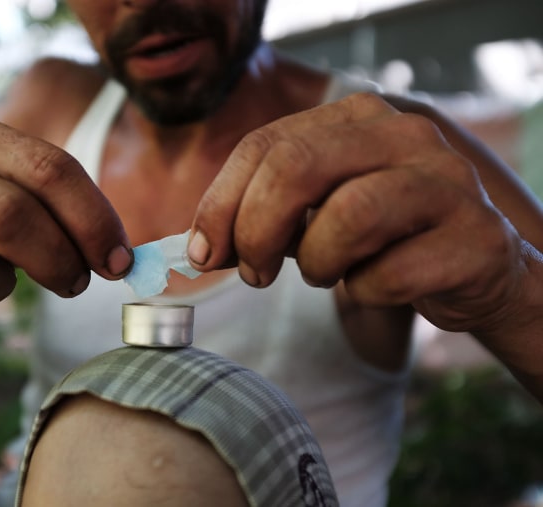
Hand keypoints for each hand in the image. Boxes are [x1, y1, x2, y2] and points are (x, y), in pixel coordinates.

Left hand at [188, 92, 528, 334]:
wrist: (473, 263)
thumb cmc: (380, 236)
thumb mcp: (314, 213)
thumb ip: (261, 215)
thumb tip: (201, 248)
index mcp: (355, 117)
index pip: (264, 145)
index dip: (220, 202)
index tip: (202, 251)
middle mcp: (404, 135)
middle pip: (296, 167)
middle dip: (256, 230)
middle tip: (253, 273)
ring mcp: (446, 182)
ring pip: (348, 216)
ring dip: (317, 264)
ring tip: (326, 275)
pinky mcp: (475, 237)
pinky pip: (390, 275)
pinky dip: (366, 293)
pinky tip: (378, 285)